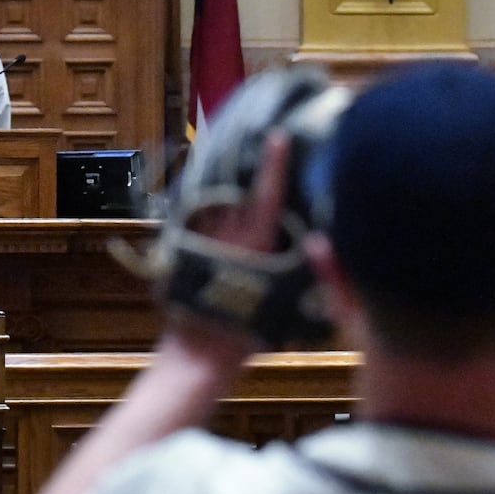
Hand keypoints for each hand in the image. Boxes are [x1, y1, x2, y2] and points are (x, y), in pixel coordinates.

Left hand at [166, 131, 292, 357]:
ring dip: (218, 181)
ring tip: (226, 155)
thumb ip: (294, 272)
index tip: (277, 137)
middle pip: (232, 188)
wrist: (197, 357)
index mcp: (253, 243)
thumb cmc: (244, 337)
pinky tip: (204, 202)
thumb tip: (315, 250)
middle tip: (249, 136)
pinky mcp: (180, 253)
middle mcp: (225, 234)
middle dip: (240, 163)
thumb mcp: (281, 304)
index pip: (267, 195)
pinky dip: (200, 207)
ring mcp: (199, 241)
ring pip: (209, 201)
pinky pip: (193, 221)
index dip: (274, 164)